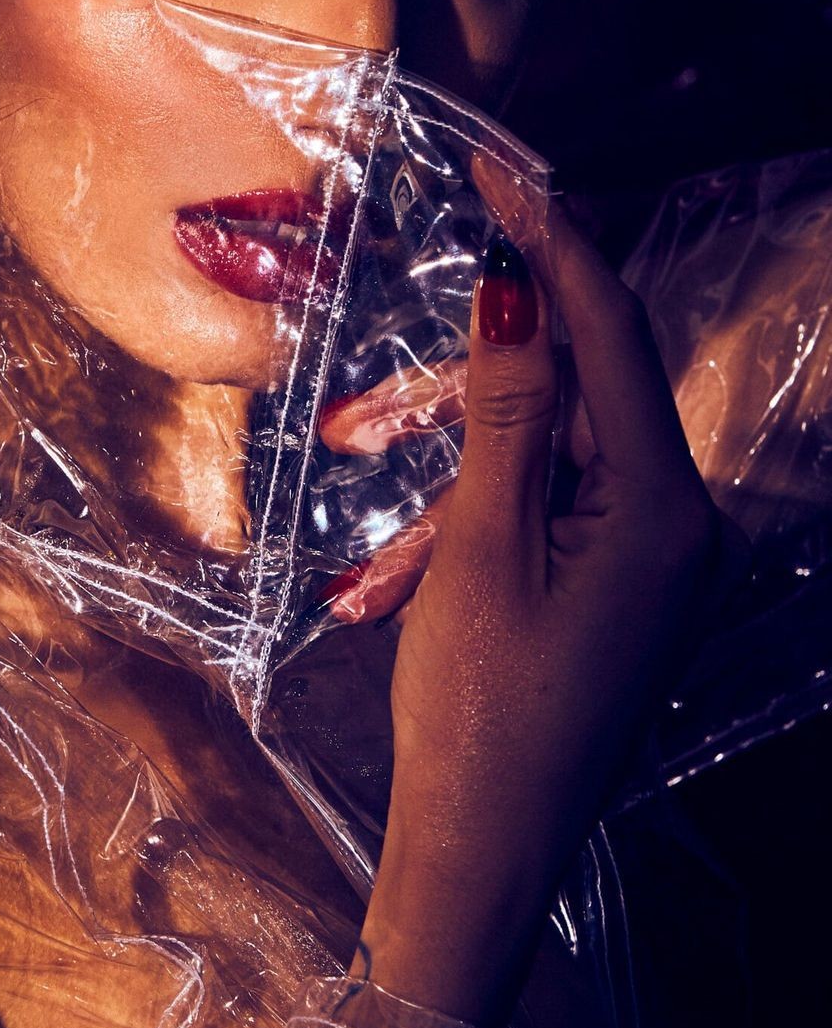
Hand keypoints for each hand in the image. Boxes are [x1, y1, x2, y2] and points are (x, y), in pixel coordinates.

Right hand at [358, 161, 742, 1025]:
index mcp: (665, 508)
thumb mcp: (482, 548)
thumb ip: (504, 411)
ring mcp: (649, 558)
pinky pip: (541, 514)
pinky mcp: (616, 585)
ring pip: (540, 456)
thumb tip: (515, 290)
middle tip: (363, 413)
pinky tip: (389, 585)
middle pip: (569, 397)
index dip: (552, 244)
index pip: (611, 335)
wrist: (486, 855)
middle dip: (459, 392)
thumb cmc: (482, 713)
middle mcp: (677, 523)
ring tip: (350, 498)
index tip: (500, 172)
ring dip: (446, 469)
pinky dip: (465, 526)